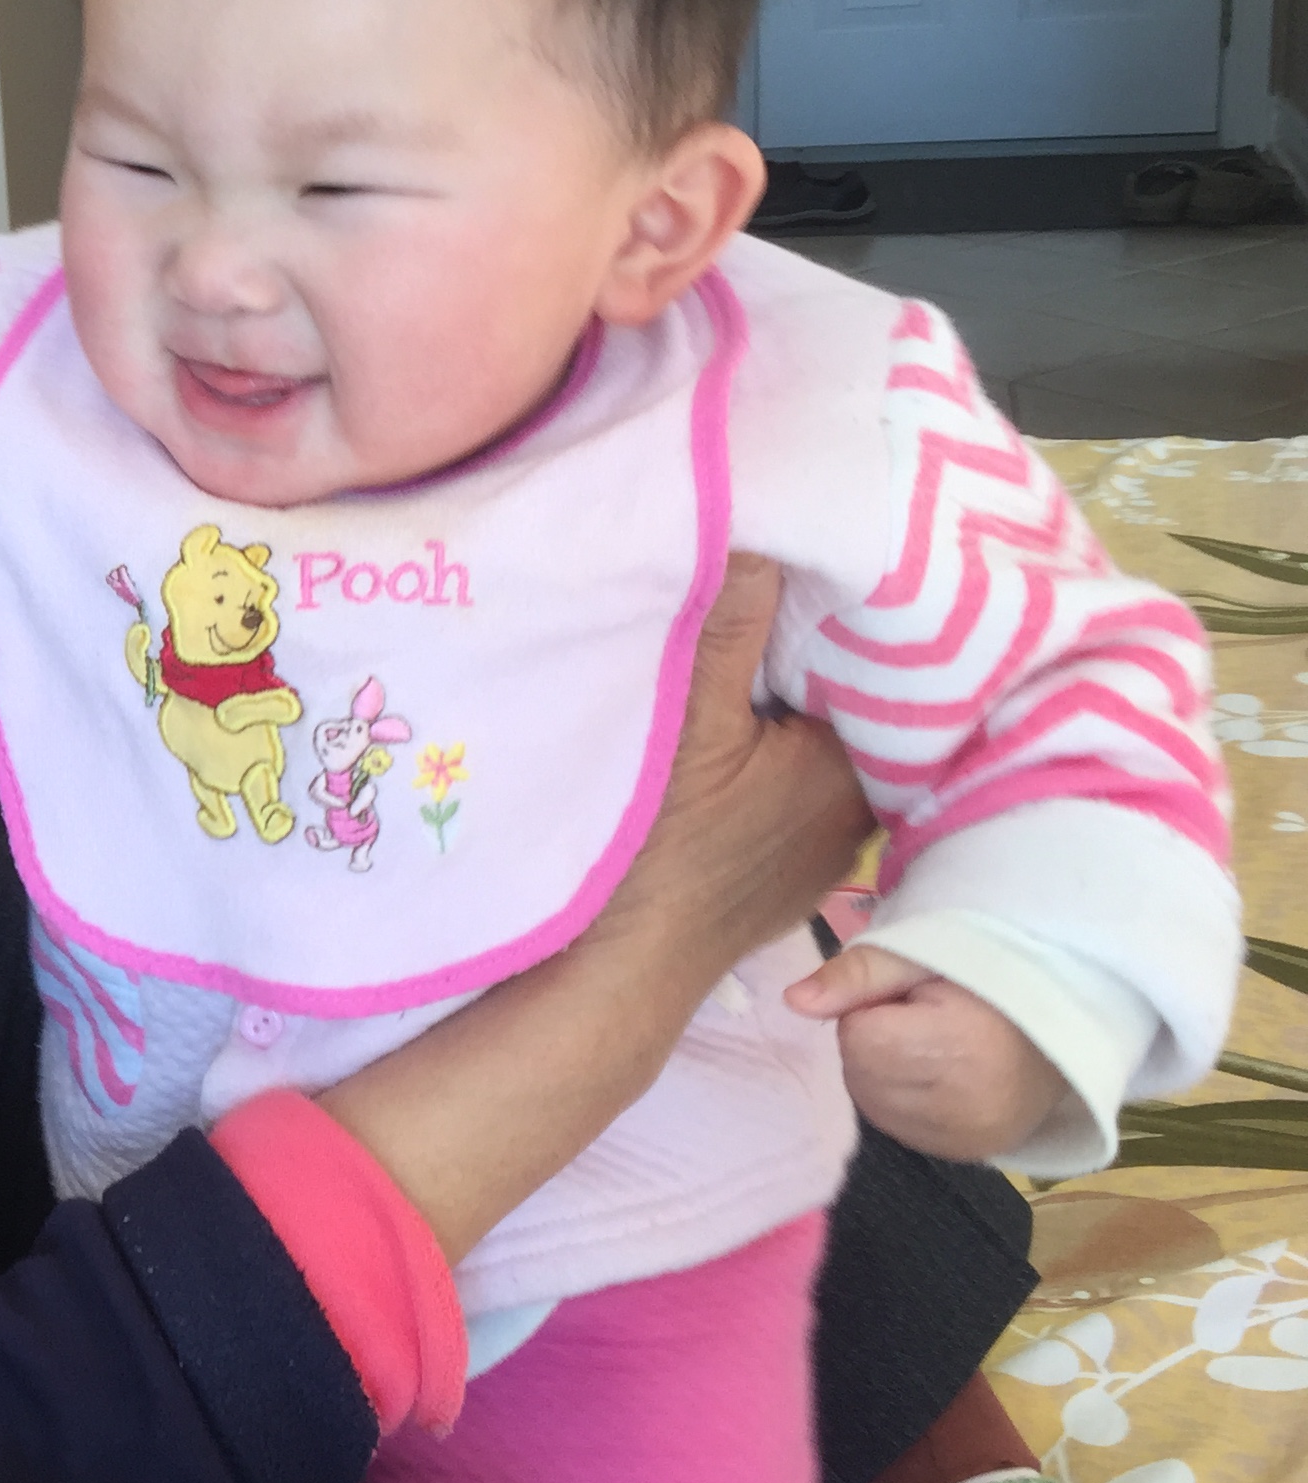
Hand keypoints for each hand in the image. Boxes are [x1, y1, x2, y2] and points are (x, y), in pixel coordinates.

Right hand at [318, 555, 870, 1263]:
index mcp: (861, 763)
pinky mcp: (778, 859)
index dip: (845, 587)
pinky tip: (720, 704)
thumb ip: (729, 614)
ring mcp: (822, 839)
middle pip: (847, 684)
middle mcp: (862, 803)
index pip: (875, 648)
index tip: (818, 529)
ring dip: (783, 682)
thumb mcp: (684, 717)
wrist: (607, 976)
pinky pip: (785, 766)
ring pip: (815, 726)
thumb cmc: (650, 855)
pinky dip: (762, 732)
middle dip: (815, 629)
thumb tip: (762, 507)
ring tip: (743, 614)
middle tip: (776, 551)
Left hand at [788, 947, 1067, 1161]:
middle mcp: (962, 1106)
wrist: (1059, 1031)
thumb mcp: (921, 957)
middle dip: (873, 1041)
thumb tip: (792, 1002)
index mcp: (959, 1049)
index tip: (909, 1000)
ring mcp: (966, 1139)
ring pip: (870, 1102)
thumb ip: (856, 976)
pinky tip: (934, 1077)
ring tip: (931, 1047)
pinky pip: (894, 1126)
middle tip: (922, 1022)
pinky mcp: (964, 1154)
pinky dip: (898, 1101)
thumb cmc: (987, 981)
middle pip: (860, 1072)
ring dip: (881, 1072)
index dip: (870, 1011)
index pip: (859, 1038)